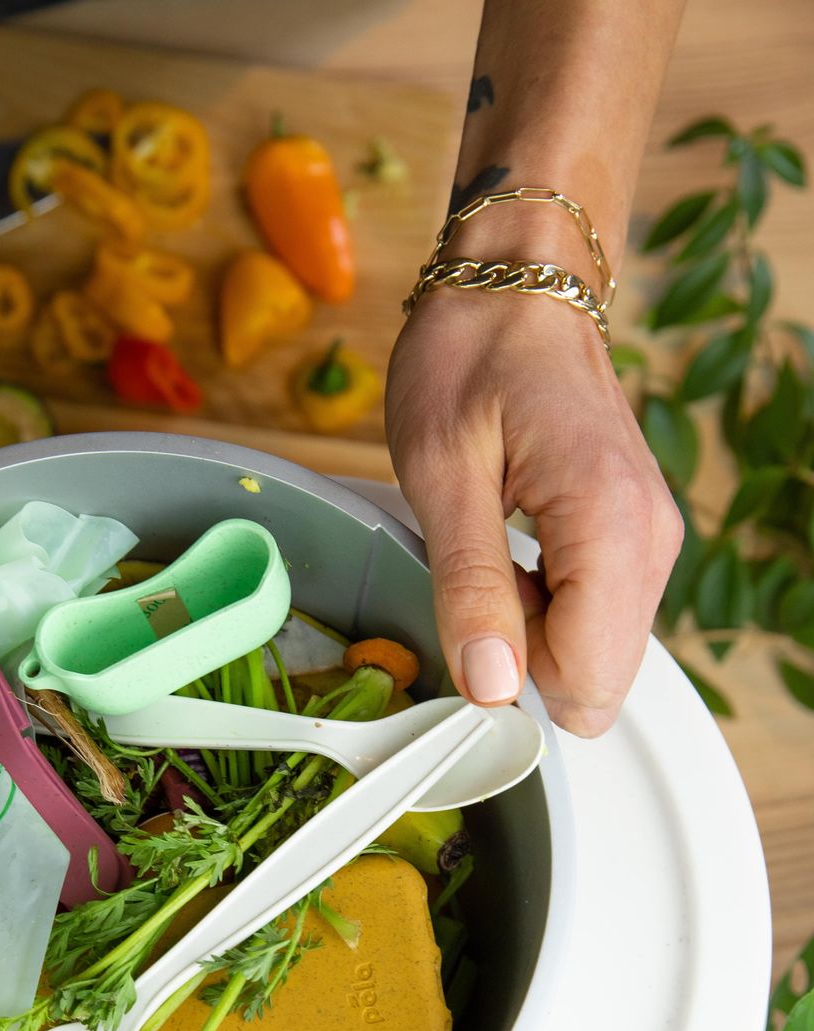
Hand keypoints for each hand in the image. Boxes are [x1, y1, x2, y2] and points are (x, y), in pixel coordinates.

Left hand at [386, 291, 682, 736]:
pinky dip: (545, 604)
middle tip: (474, 576)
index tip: (465, 625)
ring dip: (530, 628)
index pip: (588, 682)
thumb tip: (491, 688)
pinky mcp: (636, 536)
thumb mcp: (442, 474)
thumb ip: (470, 589)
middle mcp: (652, 540)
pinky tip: (513, 546)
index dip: (513, 680)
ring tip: (490, 547)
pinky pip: (595, 615)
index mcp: (611, 525)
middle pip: (596, 678)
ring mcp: (651, 539)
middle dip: (523, 657)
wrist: (517, 280)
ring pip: (595, 652)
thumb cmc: (471, 354)